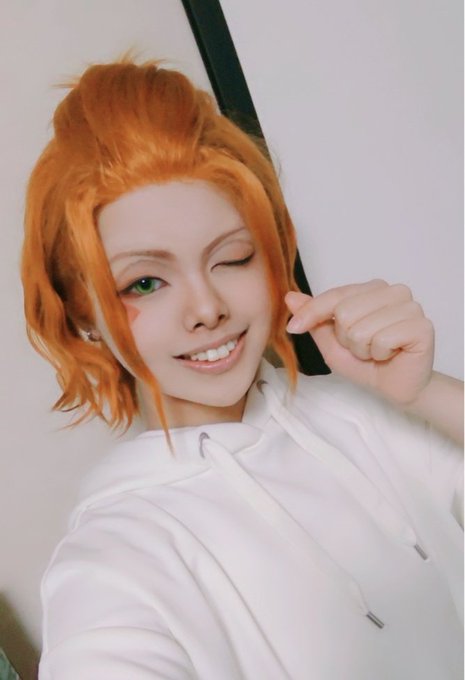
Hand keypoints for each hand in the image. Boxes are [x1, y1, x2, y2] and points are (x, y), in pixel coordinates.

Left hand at [285, 279, 434, 404]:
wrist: (394, 387)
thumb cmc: (365, 362)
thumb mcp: (331, 341)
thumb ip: (314, 318)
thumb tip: (290, 297)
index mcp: (372, 288)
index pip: (335, 295)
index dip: (312, 313)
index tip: (294, 327)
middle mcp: (394, 291)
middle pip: (345, 312)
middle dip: (347, 339)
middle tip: (363, 348)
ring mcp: (411, 307)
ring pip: (362, 328)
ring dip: (363, 349)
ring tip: (376, 352)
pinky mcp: (422, 326)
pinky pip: (383, 340)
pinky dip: (380, 354)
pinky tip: (391, 355)